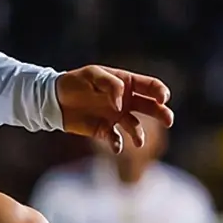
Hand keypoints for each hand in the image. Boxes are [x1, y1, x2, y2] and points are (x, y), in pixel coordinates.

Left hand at [57, 65, 173, 152]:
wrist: (54, 99)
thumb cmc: (74, 82)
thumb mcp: (92, 75)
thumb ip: (110, 85)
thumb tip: (121, 103)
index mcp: (125, 83)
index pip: (150, 86)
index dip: (160, 92)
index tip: (162, 99)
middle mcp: (125, 101)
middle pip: (151, 107)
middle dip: (162, 113)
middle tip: (168, 120)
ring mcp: (116, 116)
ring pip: (136, 126)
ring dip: (139, 134)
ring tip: (138, 141)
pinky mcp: (105, 130)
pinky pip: (116, 139)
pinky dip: (118, 144)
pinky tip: (115, 146)